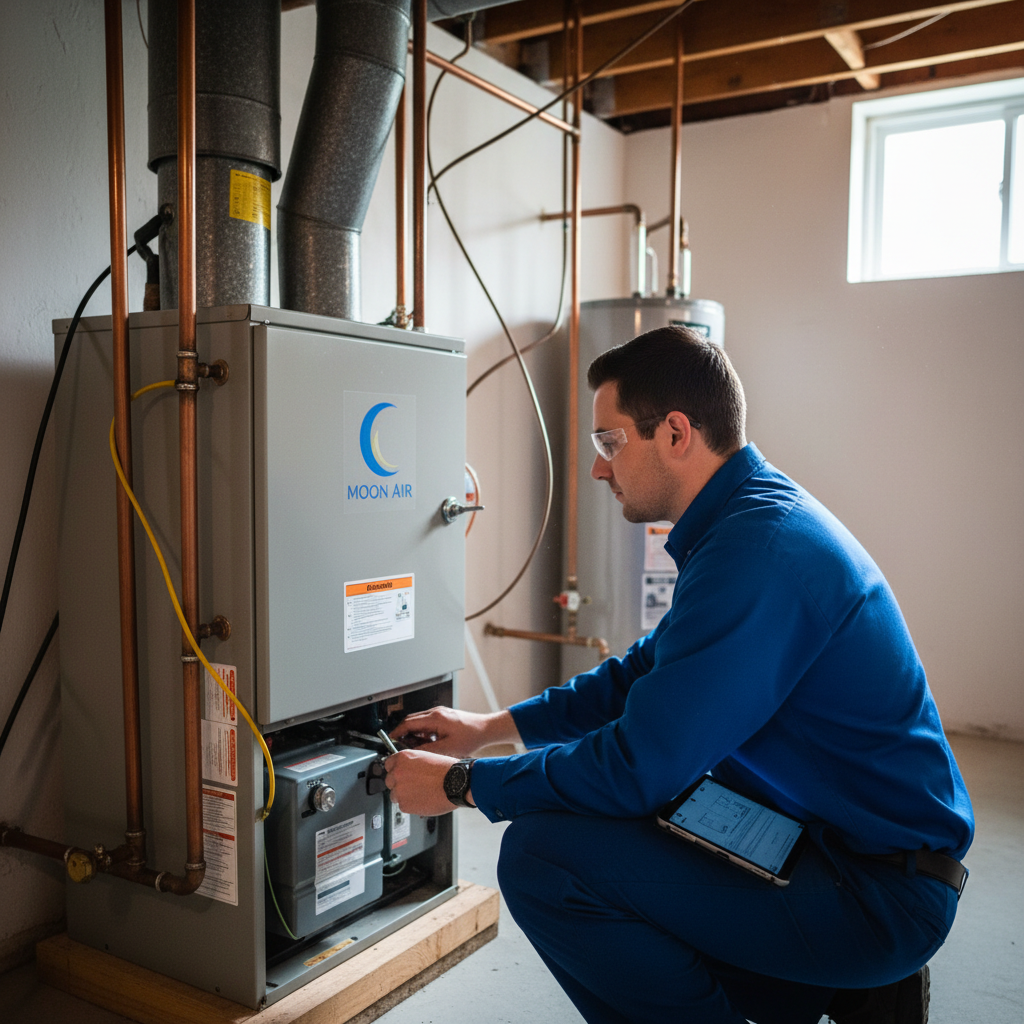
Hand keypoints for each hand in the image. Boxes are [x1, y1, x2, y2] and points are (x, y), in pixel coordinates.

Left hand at [383, 749, 466, 815]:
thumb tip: (405, 770)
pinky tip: (423, 800)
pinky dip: (411, 805)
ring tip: (421, 793)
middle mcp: (397, 773)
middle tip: (413, 786)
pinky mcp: (404, 805)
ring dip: (404, 796)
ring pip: (395, 795)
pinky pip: (403, 806)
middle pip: (389, 781)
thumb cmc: (447, 770)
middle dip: (399, 784)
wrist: (456, 783)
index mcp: (403, 758)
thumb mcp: (426, 757)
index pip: (388, 764)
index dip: (396, 770)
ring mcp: (399, 790)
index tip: (400, 774)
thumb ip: (411, 763)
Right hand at [390, 707, 518, 757]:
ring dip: (416, 734)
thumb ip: (428, 751)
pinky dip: (424, 733)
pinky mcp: (444, 717)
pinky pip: (427, 723)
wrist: (486, 729)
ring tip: (421, 747)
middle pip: (411, 721)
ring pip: (419, 722)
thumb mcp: (447, 749)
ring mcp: (440, 713)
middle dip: (405, 735)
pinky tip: (430, 743)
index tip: (391, 741)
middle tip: (403, 747)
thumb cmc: (471, 737)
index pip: (408, 723)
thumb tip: (413, 753)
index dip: (397, 733)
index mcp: (435, 718)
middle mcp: (436, 712)